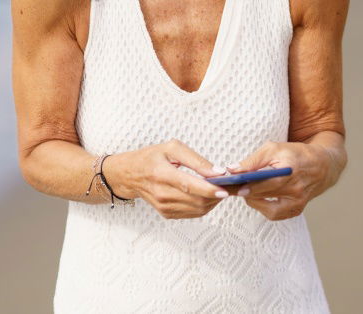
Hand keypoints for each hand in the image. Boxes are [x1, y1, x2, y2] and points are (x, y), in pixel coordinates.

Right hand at [102, 139, 231, 218]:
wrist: (129, 175)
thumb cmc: (150, 157)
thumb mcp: (171, 148)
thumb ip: (195, 159)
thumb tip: (217, 172)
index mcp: (161, 173)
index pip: (190, 185)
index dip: (210, 189)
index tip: (227, 189)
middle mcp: (161, 193)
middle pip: (197, 200)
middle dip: (218, 195)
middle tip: (233, 186)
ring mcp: (163, 206)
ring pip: (198, 209)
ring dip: (214, 201)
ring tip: (222, 189)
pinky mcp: (166, 213)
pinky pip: (192, 213)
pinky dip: (205, 205)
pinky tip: (208, 195)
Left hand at [223, 140, 334, 220]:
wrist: (322, 166)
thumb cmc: (294, 154)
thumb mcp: (273, 149)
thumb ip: (252, 161)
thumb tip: (232, 170)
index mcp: (291, 171)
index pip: (267, 182)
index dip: (249, 185)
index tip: (234, 186)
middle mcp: (296, 190)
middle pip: (265, 195)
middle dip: (246, 192)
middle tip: (230, 189)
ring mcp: (298, 203)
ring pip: (269, 209)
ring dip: (254, 201)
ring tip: (245, 191)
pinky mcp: (297, 210)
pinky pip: (275, 214)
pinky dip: (264, 207)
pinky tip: (258, 197)